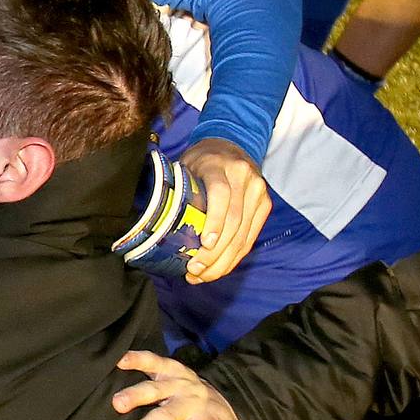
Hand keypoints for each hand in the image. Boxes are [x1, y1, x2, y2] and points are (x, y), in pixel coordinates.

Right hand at [111, 349, 253, 419]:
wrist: (231, 405)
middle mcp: (194, 404)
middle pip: (168, 416)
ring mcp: (183, 385)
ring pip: (157, 388)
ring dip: (137, 394)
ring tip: (116, 404)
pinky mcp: (174, 371)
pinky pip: (156, 361)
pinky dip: (138, 358)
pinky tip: (119, 361)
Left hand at [176, 139, 271, 282]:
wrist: (231, 143)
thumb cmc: (201, 161)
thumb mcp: (185, 166)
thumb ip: (176, 190)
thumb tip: (153, 225)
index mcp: (220, 166)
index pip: (221, 195)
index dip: (215, 222)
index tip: (205, 245)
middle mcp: (245, 178)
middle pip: (234, 221)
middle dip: (215, 253)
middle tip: (194, 271)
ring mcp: (258, 192)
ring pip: (244, 234)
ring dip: (223, 261)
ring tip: (203, 276)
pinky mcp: (265, 204)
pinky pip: (251, 237)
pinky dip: (235, 256)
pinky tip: (219, 268)